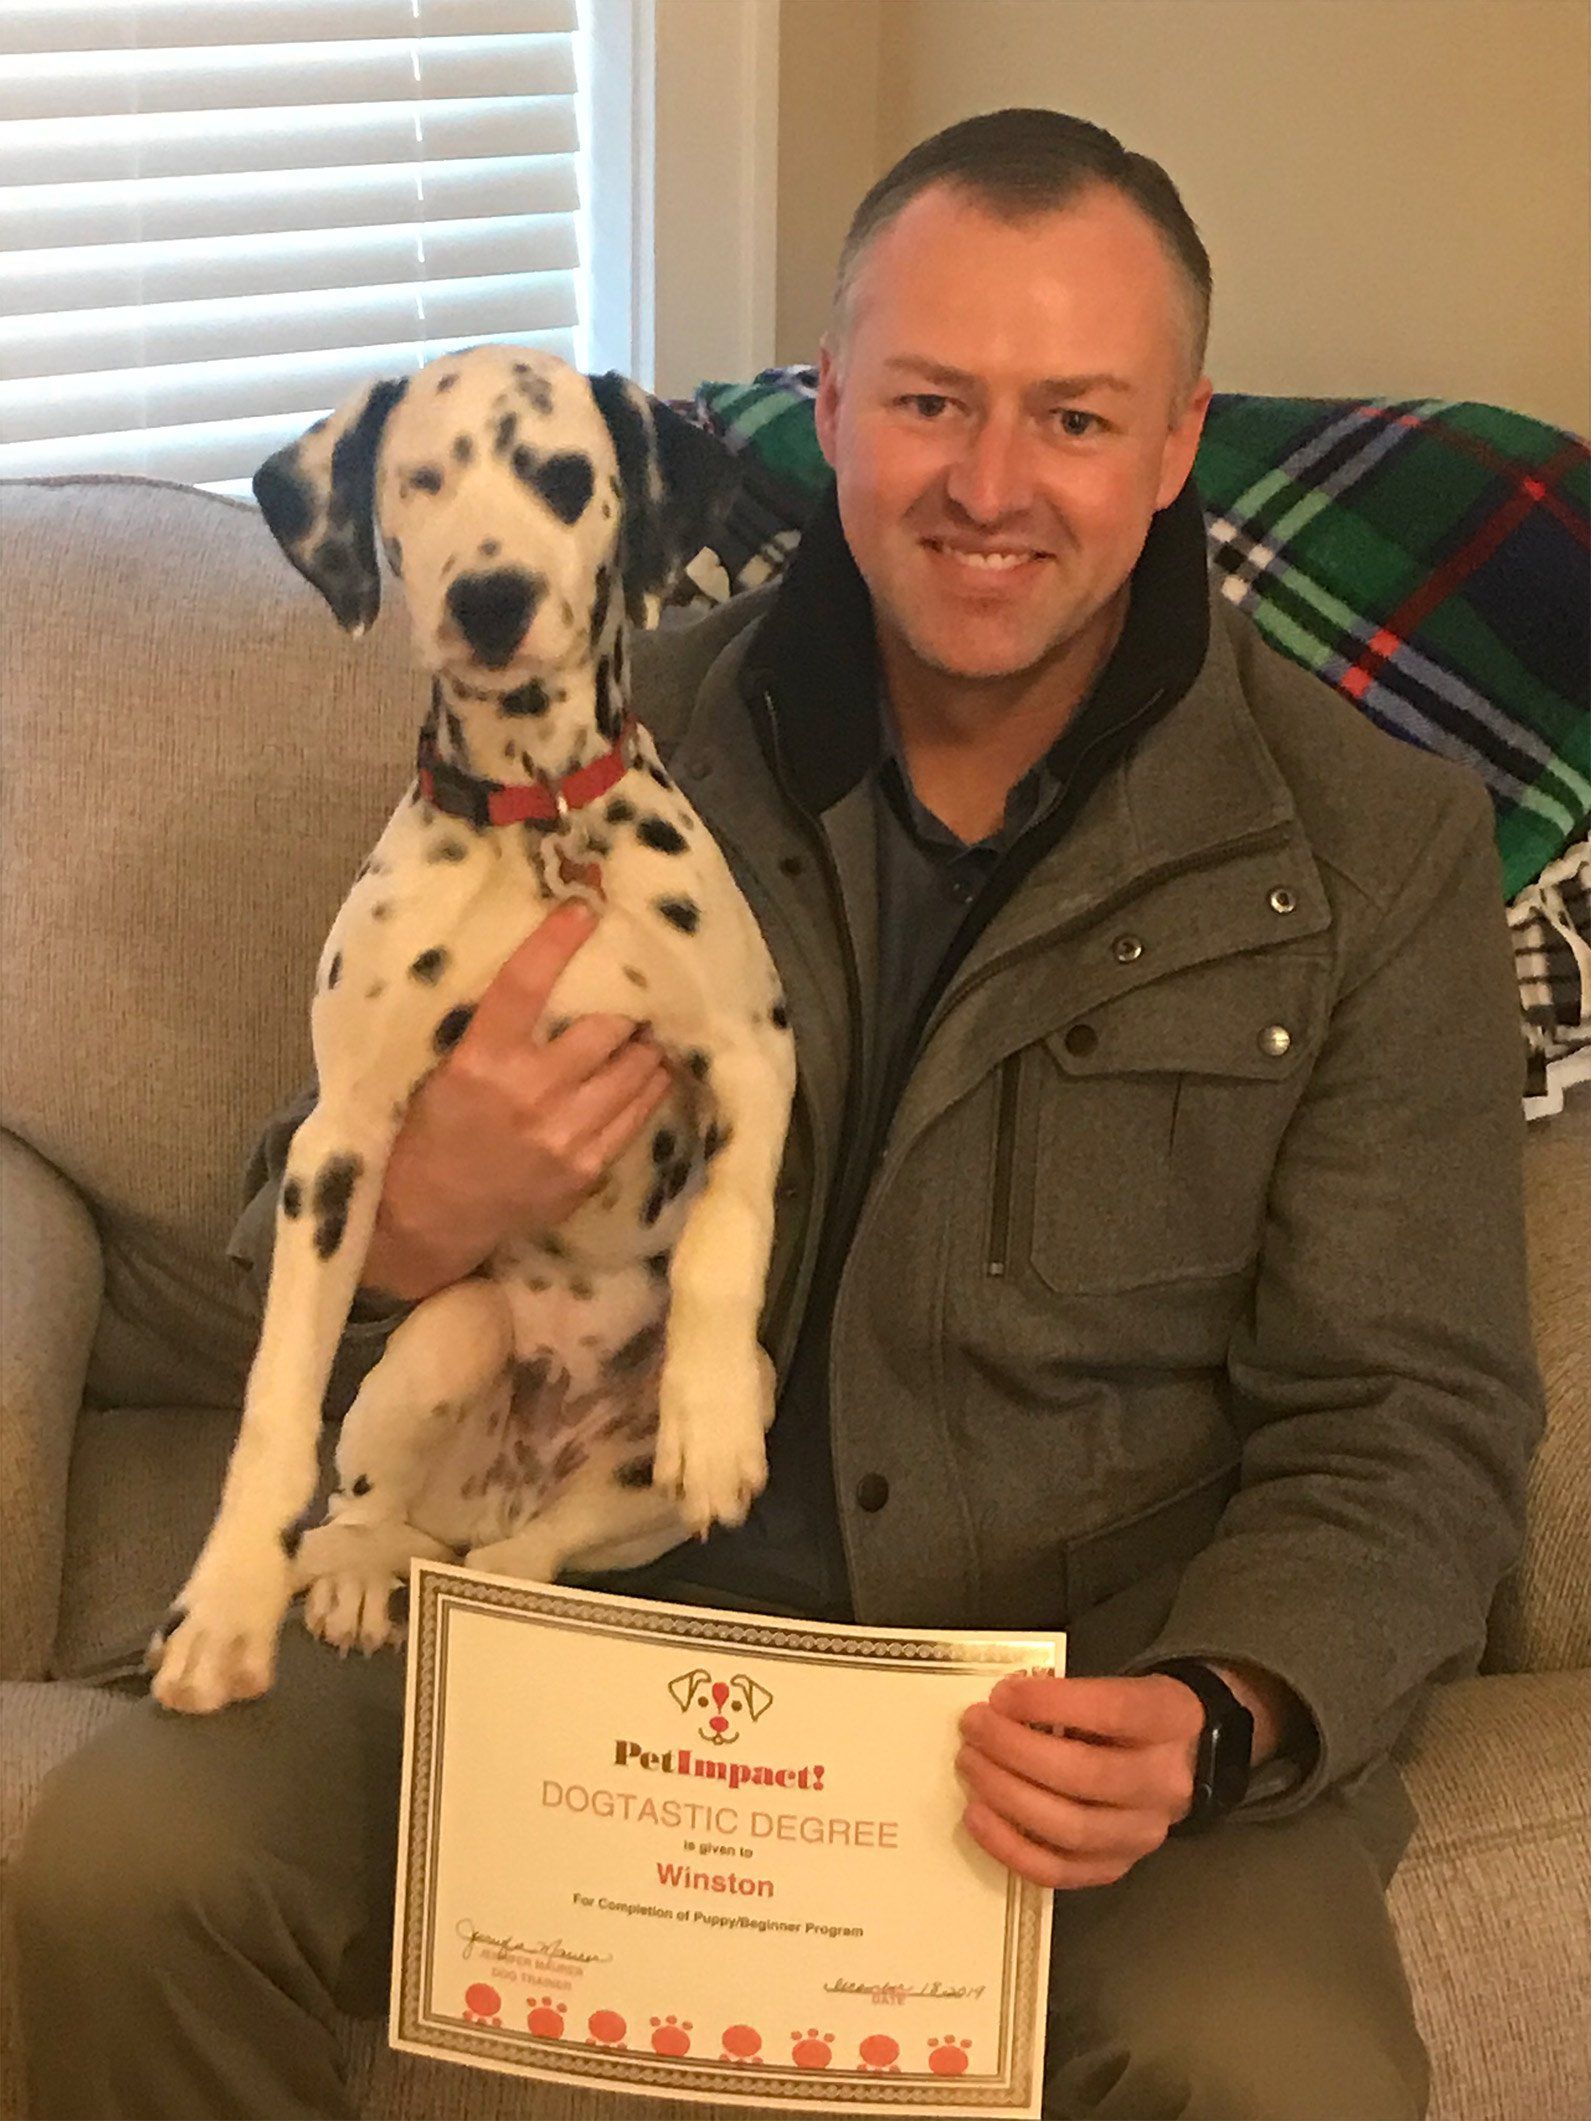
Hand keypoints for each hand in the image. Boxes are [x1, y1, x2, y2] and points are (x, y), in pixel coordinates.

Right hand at [363, 902, 672, 1299]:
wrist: (431, 1220)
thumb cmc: (432, 1134)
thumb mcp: (444, 1071)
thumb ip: (492, 1031)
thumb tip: (542, 978)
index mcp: (480, 1062)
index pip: (524, 986)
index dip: (555, 942)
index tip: (584, 910)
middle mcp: (529, 1094)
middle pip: (606, 1027)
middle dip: (626, 1004)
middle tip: (637, 989)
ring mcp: (566, 1135)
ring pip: (635, 1069)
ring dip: (646, 1044)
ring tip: (650, 1029)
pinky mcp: (589, 1168)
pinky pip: (639, 1114)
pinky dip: (651, 1086)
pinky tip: (653, 1071)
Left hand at [956, 1674, 1202, 1889]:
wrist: (1176, 1762)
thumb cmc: (1129, 1717)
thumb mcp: (1118, 1686)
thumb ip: (1069, 1693)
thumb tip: (1001, 1705)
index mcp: (1170, 1721)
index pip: (1112, 1712)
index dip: (1050, 1703)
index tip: (1001, 1695)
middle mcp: (1164, 1784)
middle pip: (1085, 1774)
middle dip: (1015, 1750)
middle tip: (973, 1727)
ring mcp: (1142, 1834)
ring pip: (1069, 1827)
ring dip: (1006, 1795)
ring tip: (970, 1764)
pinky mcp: (1116, 1867)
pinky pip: (1057, 1871)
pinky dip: (1009, 1846)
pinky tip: (976, 1815)